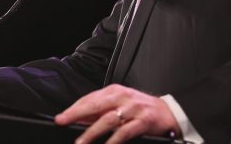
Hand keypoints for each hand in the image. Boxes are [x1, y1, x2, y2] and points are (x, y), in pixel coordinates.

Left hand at [54, 84, 178, 143]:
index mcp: (115, 91)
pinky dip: (113, 140)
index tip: (61, 117)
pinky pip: (125, 132)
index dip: (74, 108)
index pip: (90, 98)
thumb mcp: (121, 104)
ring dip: (91, 132)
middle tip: (63, 122)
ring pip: (107, 119)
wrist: (169, 113)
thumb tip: (79, 119)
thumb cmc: (141, 109)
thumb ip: (102, 110)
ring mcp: (133, 109)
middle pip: (95, 105)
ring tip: (80, 142)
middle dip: (76, 114)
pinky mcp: (144, 121)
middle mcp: (123, 97)